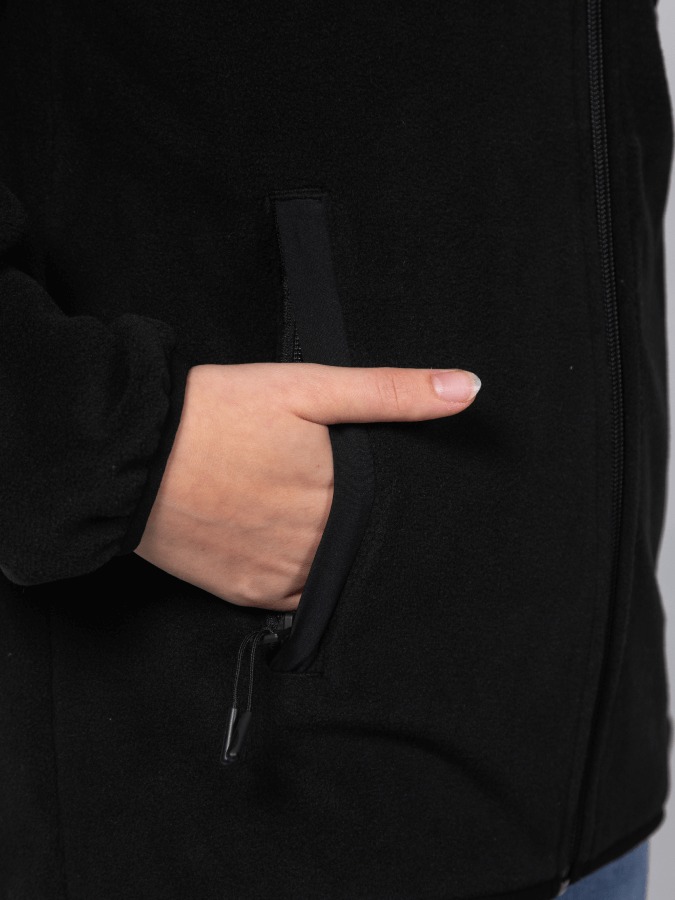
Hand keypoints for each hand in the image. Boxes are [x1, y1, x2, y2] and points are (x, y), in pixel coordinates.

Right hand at [134, 362, 480, 609]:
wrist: (134, 455)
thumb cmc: (219, 412)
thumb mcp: (307, 387)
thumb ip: (389, 392)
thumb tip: (468, 389)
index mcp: (342, 496)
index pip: (398, 514)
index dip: (404, 505)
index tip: (406, 495)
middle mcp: (319, 547)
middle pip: (367, 548)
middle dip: (371, 531)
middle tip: (359, 508)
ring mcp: (281, 577)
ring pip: (336, 578)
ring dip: (339, 558)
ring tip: (326, 526)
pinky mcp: (247, 594)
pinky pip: (296, 601)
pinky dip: (305, 581)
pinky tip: (296, 550)